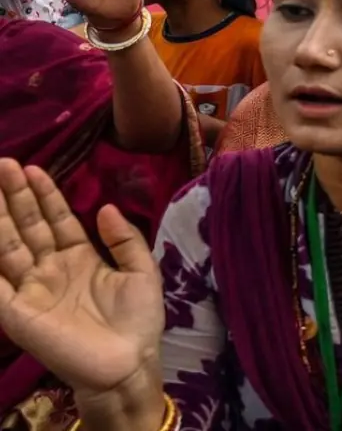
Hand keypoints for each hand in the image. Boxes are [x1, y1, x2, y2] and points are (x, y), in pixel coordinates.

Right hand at [0, 161, 163, 396]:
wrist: (129, 363)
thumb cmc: (137, 320)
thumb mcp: (141, 272)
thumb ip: (124, 239)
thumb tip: (105, 207)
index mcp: (79, 258)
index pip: (55, 220)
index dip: (44, 195)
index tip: (32, 167)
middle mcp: (50, 269)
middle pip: (28, 226)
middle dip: (15, 196)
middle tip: (3, 164)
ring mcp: (31, 289)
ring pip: (8, 246)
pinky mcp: (17, 311)